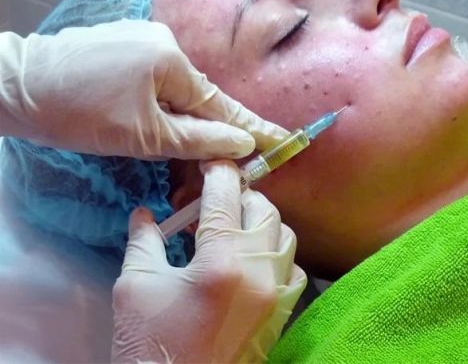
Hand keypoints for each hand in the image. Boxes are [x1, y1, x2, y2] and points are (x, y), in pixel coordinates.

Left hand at [0, 20, 287, 158]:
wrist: (13, 85)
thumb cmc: (79, 114)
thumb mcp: (142, 136)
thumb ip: (197, 139)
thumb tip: (242, 143)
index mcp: (172, 60)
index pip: (221, 103)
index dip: (252, 127)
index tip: (285, 140)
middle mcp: (163, 40)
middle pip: (197, 93)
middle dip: (209, 125)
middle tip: (233, 154)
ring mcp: (139, 36)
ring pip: (174, 85)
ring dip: (181, 114)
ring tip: (184, 142)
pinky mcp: (120, 41)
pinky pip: (154, 75)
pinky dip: (160, 100)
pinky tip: (150, 116)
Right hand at [111, 160, 306, 362]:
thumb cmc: (151, 344)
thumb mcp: (134, 287)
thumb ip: (145, 242)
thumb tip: (145, 214)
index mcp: (222, 260)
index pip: (226, 197)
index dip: (218, 174)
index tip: (211, 164)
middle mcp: (260, 271)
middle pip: (264, 210)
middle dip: (241, 198)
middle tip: (215, 202)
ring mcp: (277, 294)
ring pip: (285, 236)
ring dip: (261, 223)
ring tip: (233, 229)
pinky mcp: (282, 313)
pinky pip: (293, 269)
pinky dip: (276, 255)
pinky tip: (251, 261)